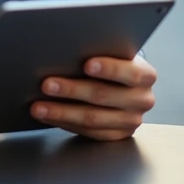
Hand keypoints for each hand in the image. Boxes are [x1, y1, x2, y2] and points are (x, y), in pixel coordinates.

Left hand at [31, 55, 156, 140]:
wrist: (125, 84)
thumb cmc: (113, 61)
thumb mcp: (115, 53)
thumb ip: (101, 51)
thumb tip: (68, 48)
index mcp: (146, 75)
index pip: (130, 72)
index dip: (109, 68)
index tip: (86, 64)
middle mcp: (142, 100)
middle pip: (103, 96)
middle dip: (72, 90)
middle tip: (46, 84)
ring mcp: (131, 121)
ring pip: (92, 118)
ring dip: (61, 112)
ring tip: (38, 106)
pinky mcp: (117, 135)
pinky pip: (88, 132)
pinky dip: (64, 123)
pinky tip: (48, 116)